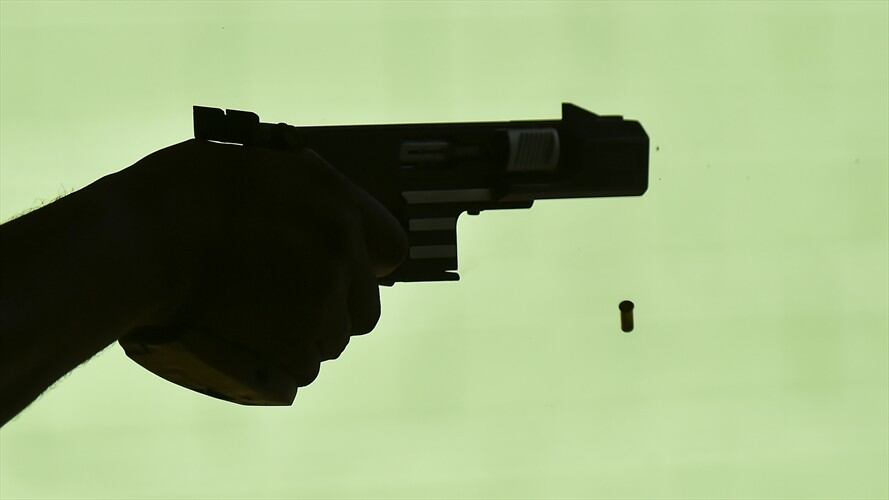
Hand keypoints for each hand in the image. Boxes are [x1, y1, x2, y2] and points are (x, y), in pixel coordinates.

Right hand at [114, 139, 407, 387]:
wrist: (143, 240)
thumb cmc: (179, 193)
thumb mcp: (252, 162)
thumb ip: (298, 190)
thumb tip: (308, 202)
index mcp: (337, 204)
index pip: (391, 249)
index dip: (365, 263)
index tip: (342, 270)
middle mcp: (342, 254)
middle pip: (364, 308)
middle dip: (334, 309)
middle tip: (288, 304)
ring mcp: (322, 303)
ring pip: (333, 340)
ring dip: (304, 337)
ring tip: (256, 324)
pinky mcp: (297, 347)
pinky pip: (303, 369)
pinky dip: (279, 365)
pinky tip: (248, 346)